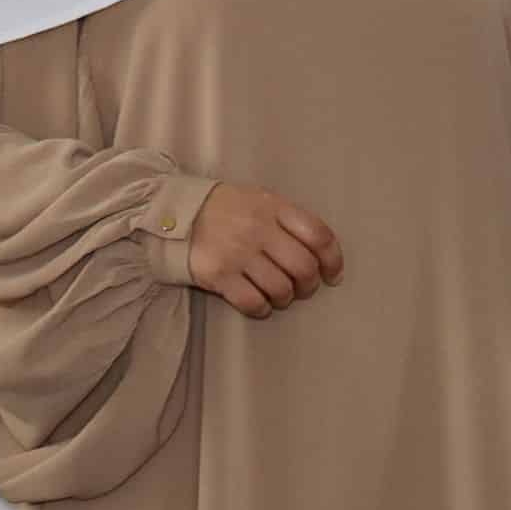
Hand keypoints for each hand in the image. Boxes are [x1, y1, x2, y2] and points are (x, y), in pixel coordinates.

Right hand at [188, 182, 344, 317]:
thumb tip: (322, 257)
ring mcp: (238, 252)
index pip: (318, 235)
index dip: (333, 260)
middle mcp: (258, 228)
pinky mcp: (219, 275)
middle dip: (309, 286)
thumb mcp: (261, 200)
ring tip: (278, 294)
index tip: (333, 275)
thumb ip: (289, 220)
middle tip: (302, 289)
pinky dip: (262, 309)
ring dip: (285, 298)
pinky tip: (260, 303)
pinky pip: (253, 303)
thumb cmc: (228, 210)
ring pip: (281, 289)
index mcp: (274, 206)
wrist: (177, 213)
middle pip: (303, 267)